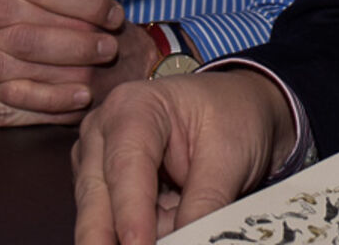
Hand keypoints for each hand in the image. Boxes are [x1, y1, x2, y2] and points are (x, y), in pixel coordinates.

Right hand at [71, 69, 293, 244]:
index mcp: (133, 107)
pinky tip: (169, 228)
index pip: (125, 167)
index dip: (131, 214)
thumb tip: (188, 244)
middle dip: (108, 238)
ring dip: (136, 237)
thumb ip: (205, 204)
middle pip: (97, 198)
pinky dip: (143, 235)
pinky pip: (114, 226)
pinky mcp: (103, 187)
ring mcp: (96, 161)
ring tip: (178, 221)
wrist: (241, 108)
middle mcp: (103, 132)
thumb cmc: (234, 117)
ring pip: (100, 218)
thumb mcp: (230, 157)